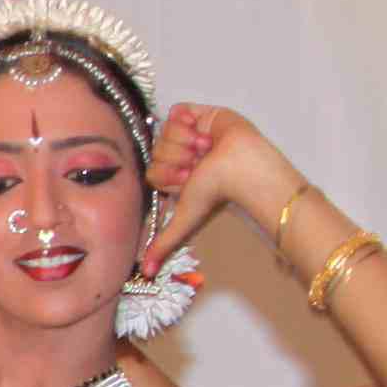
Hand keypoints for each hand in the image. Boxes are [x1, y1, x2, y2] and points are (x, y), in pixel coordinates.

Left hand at [146, 103, 296, 243]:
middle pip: (156, 150)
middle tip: (201, 164)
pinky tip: (205, 133)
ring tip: (208, 149)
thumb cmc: (218, 191)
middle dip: (179, 160)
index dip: (168, 175)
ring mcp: (186, 132)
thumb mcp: (184, 217)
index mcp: (171, 174)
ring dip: (188, 143)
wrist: (242, 167)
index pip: (150, 170)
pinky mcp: (196, 113)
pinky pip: (176, 112)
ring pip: (164, 132)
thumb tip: (144, 274)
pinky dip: (189, 122)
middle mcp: (177, 153)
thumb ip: (164, 243)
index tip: (189, 180)